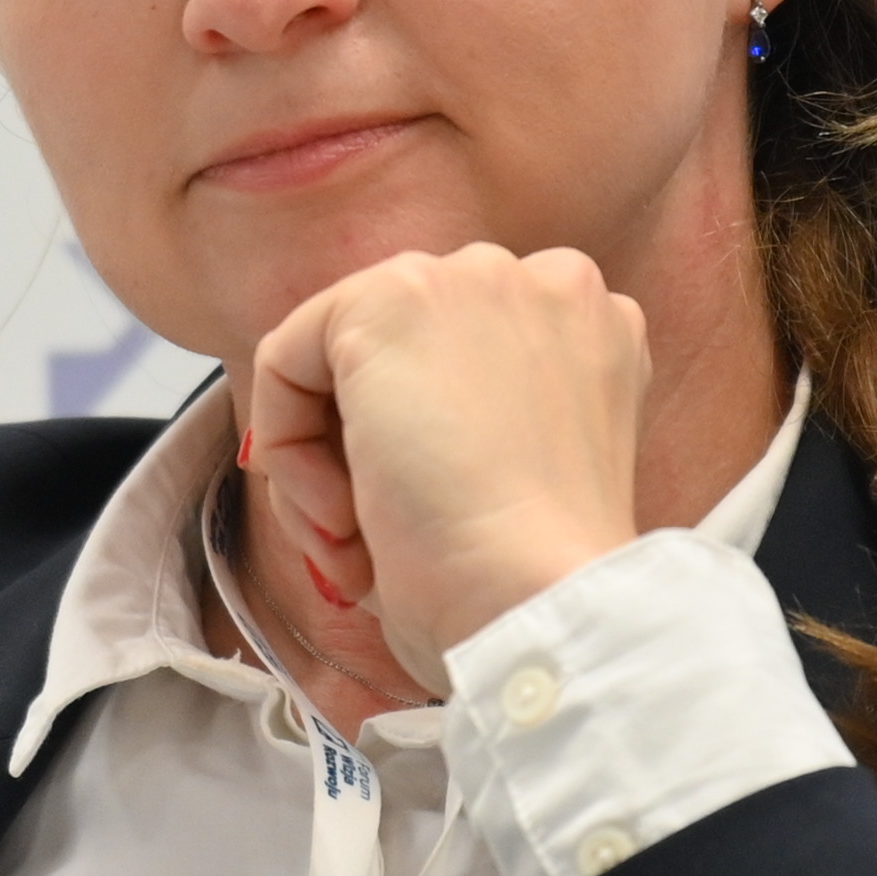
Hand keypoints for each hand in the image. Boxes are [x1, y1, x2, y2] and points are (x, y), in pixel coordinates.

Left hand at [237, 243, 647, 692]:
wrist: (538, 597)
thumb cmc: (530, 577)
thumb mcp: (522, 476)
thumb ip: (472, 416)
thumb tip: (371, 427)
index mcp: (592, 328)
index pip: (463, 361)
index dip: (423, 445)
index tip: (420, 517)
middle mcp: (544, 280)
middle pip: (400, 353)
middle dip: (366, 450)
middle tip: (375, 539)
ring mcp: (470, 279)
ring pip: (337, 360)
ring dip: (326, 465)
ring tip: (361, 543)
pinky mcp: (389, 301)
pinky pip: (284, 363)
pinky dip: (287, 451)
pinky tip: (342, 516)